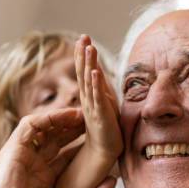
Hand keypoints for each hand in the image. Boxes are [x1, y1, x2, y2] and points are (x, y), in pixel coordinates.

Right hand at [0, 109, 114, 187]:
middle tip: (96, 119)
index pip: (67, 154)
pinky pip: (30, 125)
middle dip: (76, 127)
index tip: (103, 136)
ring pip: (44, 128)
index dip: (84, 144)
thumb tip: (114, 179)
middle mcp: (34, 166)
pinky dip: (48, 117)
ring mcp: (22, 157)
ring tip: (85, 113)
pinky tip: (68, 116)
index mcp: (46, 179)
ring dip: (63, 118)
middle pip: (57, 138)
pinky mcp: (12, 151)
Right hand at [75, 35, 122, 159]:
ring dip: (89, 63)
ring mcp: (93, 106)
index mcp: (90, 95)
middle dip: (83, 54)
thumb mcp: (104, 103)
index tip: (83, 38)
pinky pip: (97, 97)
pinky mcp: (101, 114)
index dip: (83, 55)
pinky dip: (95, 84)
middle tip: (82, 36)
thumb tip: (99, 74)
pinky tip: (94, 72)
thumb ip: (100, 89)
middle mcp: (88, 99)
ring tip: (89, 47)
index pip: (84, 72)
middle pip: (83, 72)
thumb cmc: (106, 128)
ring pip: (89, 81)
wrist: (104, 151)